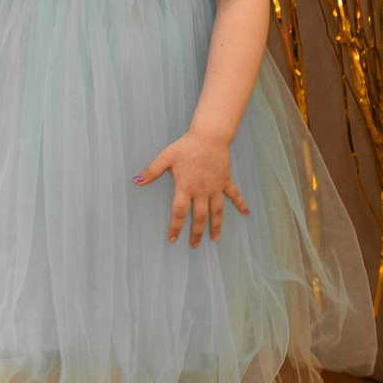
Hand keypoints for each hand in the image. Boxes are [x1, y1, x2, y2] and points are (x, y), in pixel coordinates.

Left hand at [135, 128, 250, 245]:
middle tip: (194, 245)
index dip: (175, 226)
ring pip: (217, 211)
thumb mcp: (165, 158)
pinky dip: (241, 204)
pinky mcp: (226, 181)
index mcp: (186, 187)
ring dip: (217, 225)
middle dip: (196, 232)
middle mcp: (202, 191)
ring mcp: (216, 187)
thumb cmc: (185, 147)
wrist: (209, 137)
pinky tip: (246, 214)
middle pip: (200, 217)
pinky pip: (234, 195)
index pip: (179, 212)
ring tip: (215, 238)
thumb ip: (151, 171)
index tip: (173, 238)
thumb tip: (136, 181)